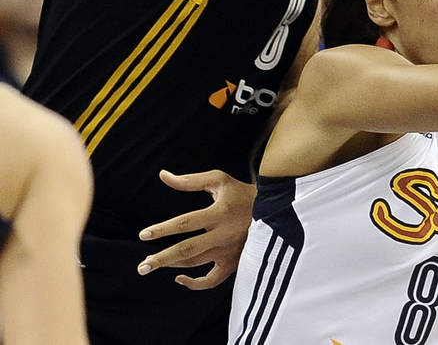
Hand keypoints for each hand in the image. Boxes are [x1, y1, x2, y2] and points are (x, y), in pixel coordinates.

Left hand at [137, 169, 255, 289]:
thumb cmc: (240, 192)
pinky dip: (194, 284)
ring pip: (196, 264)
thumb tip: (163, 175)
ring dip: (172, 265)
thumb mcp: (218, 180)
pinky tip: (179, 278)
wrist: (274, 209)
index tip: (143, 235)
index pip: (186, 223)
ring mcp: (230, 251)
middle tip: (142, 267)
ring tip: (154, 263)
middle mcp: (225, 234)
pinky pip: (212, 280)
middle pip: (187, 250)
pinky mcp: (234, 262)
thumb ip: (190, 181)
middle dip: (162, 259)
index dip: (163, 229)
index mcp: (220, 212)